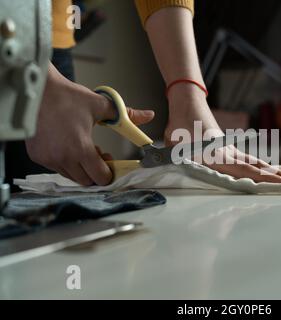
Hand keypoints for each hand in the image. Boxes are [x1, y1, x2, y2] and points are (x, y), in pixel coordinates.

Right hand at [25, 64, 154, 185]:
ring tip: (82, 147)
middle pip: (86, 181)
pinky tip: (67, 146)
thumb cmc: (68, 97)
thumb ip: (127, 115)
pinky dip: (65, 162)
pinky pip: (56, 168)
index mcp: (80, 148)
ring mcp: (47, 159)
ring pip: (71, 176)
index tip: (110, 160)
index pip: (100, 177)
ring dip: (80, 168)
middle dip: (95, 171)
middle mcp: (63, 158)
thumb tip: (149, 116)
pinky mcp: (37, 156)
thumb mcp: (101, 105)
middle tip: (98, 153)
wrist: (38, 90)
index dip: (108, 172)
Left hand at [164, 85, 280, 182]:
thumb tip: (175, 168)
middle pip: (259, 168)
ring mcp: (232, 152)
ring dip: (276, 172)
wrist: (188, 104)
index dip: (265, 179)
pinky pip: (251, 161)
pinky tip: (272, 172)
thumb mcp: (175, 144)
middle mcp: (230, 155)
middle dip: (280, 177)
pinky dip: (265, 168)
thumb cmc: (180, 125)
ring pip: (258, 164)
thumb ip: (178, 159)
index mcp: (219, 156)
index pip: (247, 171)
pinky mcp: (230, 149)